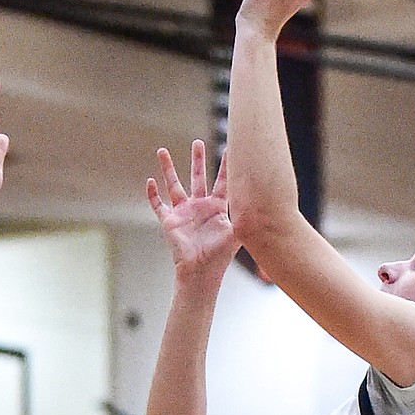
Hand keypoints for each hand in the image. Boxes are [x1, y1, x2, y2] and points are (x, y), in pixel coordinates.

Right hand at [147, 142, 237, 281]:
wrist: (201, 273)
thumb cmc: (220, 257)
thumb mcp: (237, 234)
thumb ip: (247, 218)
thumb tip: (264, 204)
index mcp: (217, 208)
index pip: (223, 182)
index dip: (226, 166)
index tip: (230, 148)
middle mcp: (200, 207)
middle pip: (198, 177)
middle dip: (197, 160)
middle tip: (197, 142)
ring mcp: (184, 213)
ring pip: (174, 185)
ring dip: (168, 169)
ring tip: (162, 151)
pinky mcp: (170, 222)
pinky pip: (158, 205)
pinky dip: (153, 195)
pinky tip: (149, 182)